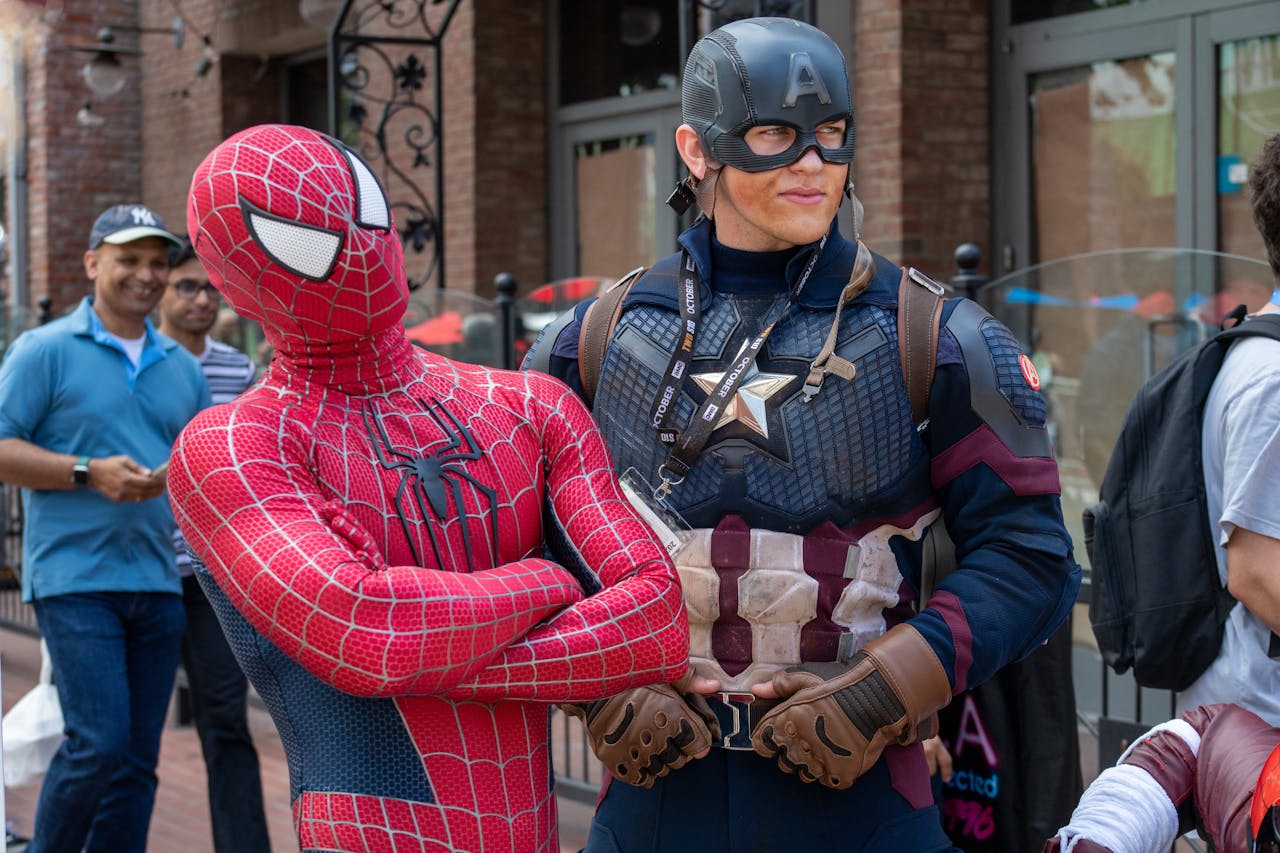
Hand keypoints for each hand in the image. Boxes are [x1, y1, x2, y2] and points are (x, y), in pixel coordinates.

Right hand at [88, 455, 167, 502]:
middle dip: (156, 490)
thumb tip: (150, 473)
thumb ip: (138, 468)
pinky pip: (133, 500)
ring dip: (151, 495)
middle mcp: (124, 489)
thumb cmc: (109, 464)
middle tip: (164, 488)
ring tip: (159, 491)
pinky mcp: (117, 500)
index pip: (147, 483)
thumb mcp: (124, 460)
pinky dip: (142, 497)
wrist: (92, 474)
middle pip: (145, 492)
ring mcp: (120, 496)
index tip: (164, 481)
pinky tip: (147, 493)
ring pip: (140, 498)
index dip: (157, 483)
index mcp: (127, 478)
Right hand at [562, 670, 721, 787]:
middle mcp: (657, 736)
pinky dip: (644, 772)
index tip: (690, 736)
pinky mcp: (619, 763)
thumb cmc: (628, 680)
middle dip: (678, 751)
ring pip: (663, 770)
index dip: (698, 741)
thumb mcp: (660, 672)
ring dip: (661, 760)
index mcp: (671, 714)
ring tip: (649, 743)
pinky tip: (639, 756)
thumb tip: (716, 686)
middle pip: (681, 760)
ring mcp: (636, 752)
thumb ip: (689, 681)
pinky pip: (643, 779)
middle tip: (665, 736)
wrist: (587, 690)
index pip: (700, 743)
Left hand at [750, 624, 950, 789]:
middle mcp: (800, 744)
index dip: (767, 740)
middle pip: (784, 762)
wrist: (878, 696)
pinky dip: (830, 772)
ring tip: (823, 747)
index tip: (775, 737)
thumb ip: (778, 685)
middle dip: (790, 752)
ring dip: (809, 764)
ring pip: (804, 774)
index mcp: (787, 721)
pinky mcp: (842, 773)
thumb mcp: (805, 676)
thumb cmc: (840, 683)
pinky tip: (837, 755)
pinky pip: (827, 781)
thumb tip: (756, 689)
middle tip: (806, 738)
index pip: (762, 743)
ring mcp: (821, 761)